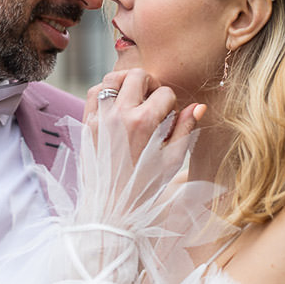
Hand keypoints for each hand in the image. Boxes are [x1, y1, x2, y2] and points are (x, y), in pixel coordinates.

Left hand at [80, 69, 205, 210]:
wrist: (110, 207)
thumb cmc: (145, 187)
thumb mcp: (172, 161)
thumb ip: (185, 130)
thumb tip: (197, 106)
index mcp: (145, 123)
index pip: (165, 93)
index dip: (172, 104)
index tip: (169, 118)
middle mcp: (120, 115)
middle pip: (138, 76)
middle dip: (151, 84)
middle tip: (153, 101)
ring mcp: (100, 118)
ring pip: (113, 78)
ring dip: (126, 82)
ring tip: (135, 96)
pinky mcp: (86, 123)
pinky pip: (93, 92)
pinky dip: (105, 90)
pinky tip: (116, 102)